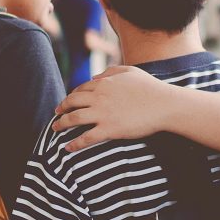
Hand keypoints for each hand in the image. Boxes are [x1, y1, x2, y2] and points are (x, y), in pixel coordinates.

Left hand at [54, 66, 171, 150]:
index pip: (80, 89)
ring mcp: (103, 114)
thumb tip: (95, 77)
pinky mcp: (109, 130)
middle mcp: (99, 97)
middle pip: (72, 102)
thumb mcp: (130, 71)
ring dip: (61, 125)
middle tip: (56, 115)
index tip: (68, 102)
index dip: (71, 96)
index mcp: (104, 83)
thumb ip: (111, 71)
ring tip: (55, 129)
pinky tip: (68, 148)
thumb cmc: (150, 87)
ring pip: (73, 119)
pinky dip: (74, 144)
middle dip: (61, 109)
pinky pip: (86, 138)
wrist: (164, 105)